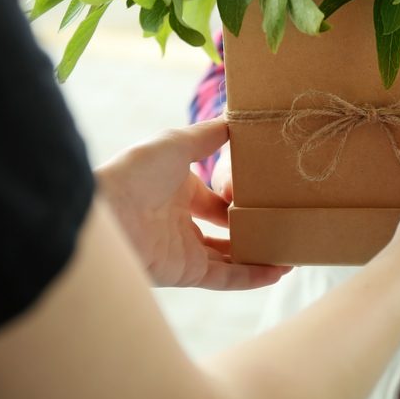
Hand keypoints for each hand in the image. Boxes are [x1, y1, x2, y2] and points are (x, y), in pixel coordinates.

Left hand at [96, 119, 288, 289]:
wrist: (107, 213)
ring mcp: (184, 249)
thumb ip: (208, 134)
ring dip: (259, 257)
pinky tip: (278, 270)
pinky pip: (226, 278)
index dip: (238, 199)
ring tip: (292, 254)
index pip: (214, 200)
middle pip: (224, 231)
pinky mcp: (185, 272)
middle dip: (252, 231)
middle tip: (284, 227)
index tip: (267, 195)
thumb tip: (236, 119)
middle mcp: (181, 222)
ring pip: (230, 258)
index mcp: (178, 191)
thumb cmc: (136, 172)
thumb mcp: (177, 143)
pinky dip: (252, 277)